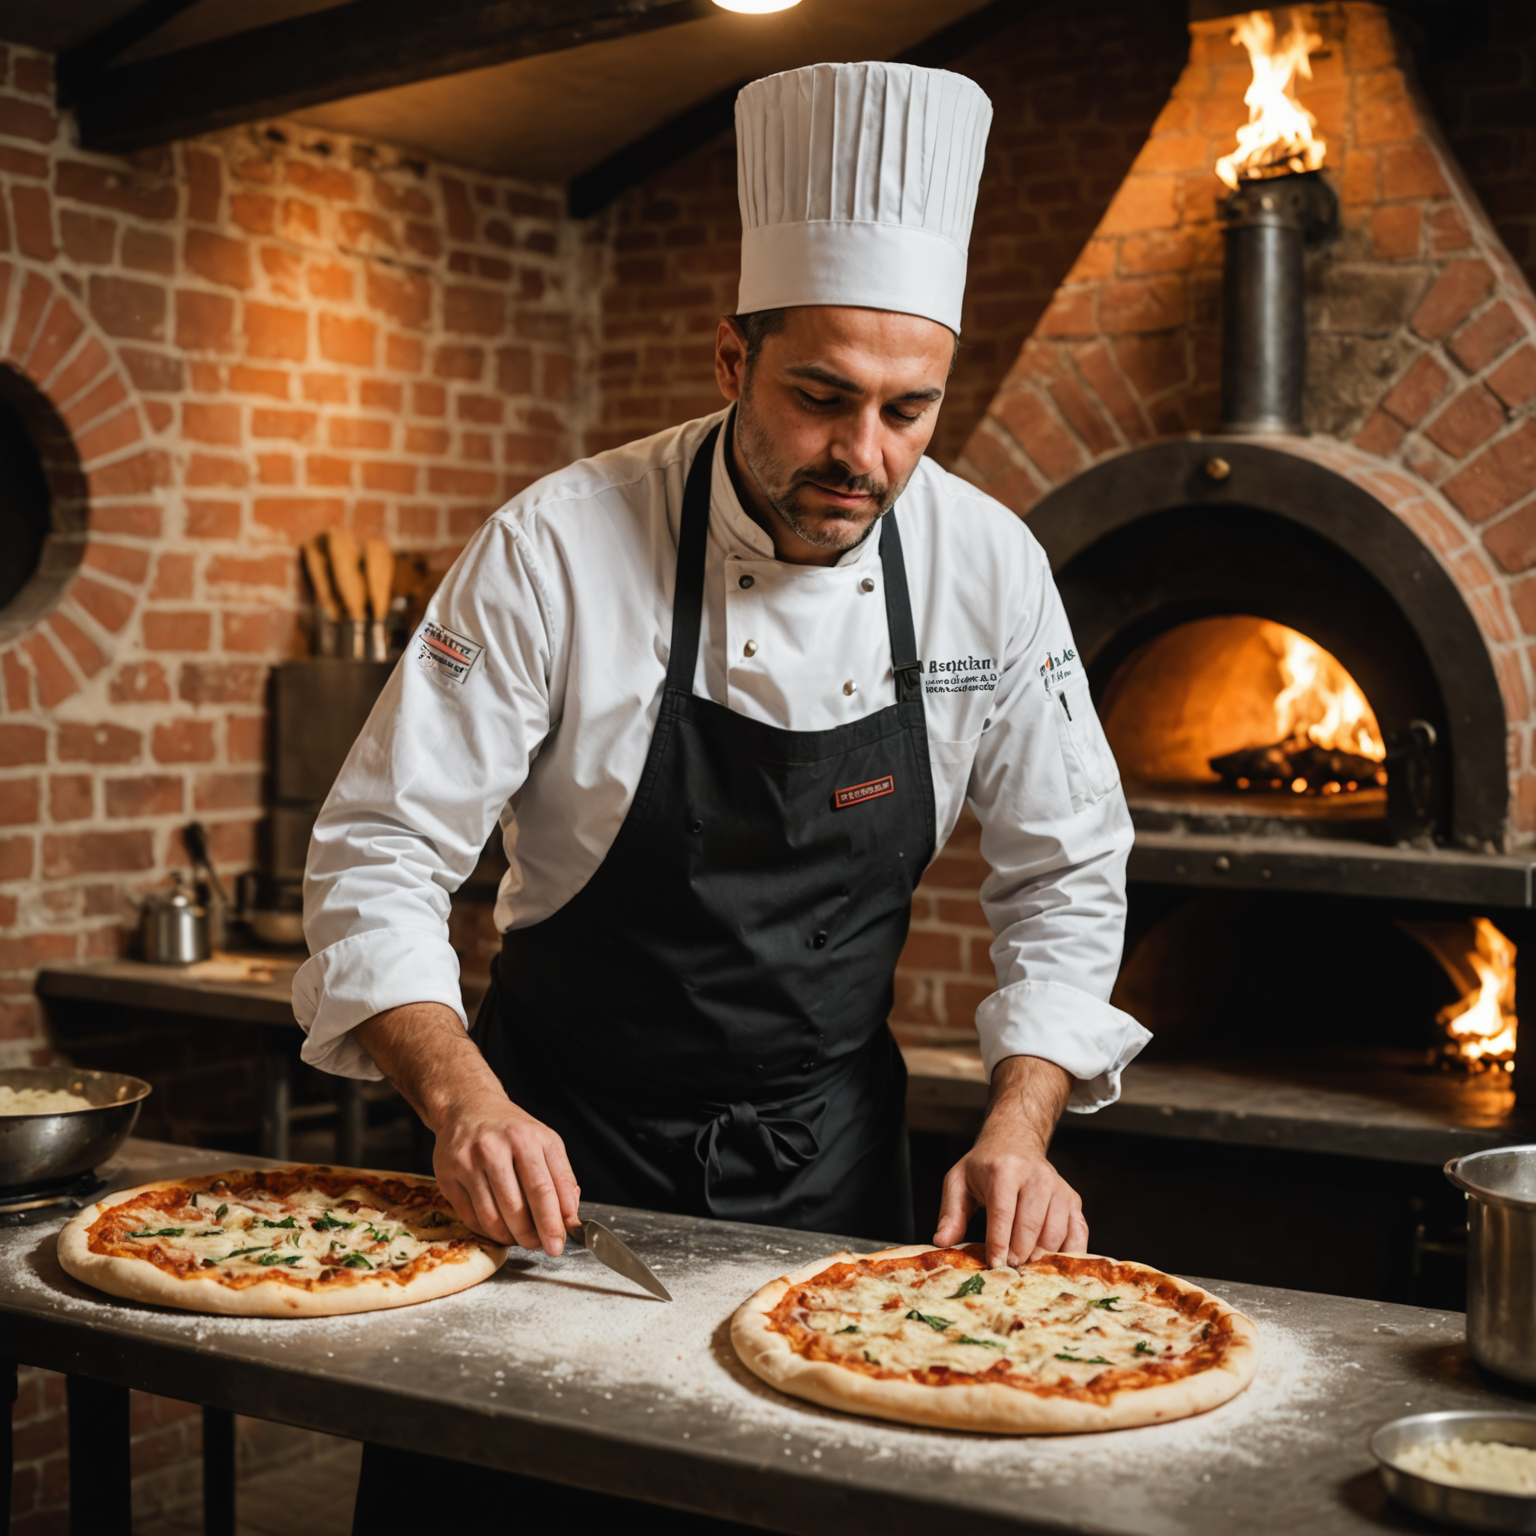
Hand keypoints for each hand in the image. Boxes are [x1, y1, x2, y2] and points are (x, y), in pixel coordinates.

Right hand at [431, 1087, 580, 1255]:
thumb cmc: (512, 1130)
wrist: (468, 1107)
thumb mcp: (545, 1142)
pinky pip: (471, 1218)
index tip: (559, 1242)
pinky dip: (489, 1231)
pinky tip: (499, 1228)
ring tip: (520, 1238)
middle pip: (517, 1208)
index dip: (554, 1223)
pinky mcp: (447, 1176)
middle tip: (540, 1246)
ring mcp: (468, 1162)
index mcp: (526, 1138)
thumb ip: (562, 1179)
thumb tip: (570, 1220)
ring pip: (492, 1217)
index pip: (544, 1190)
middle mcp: (495, 1148)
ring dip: (511, 1238)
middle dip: (532, 1236)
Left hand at [932, 1054, 1087, 1266]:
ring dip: (1039, 1257)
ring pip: (1054, 1233)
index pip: (1003, 1212)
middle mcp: (1036, 1176)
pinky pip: (1078, 1233)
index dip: (999, 1242)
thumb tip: (942, 1241)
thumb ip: (950, 1212)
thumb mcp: (959, 1181)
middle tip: (1008, 1269)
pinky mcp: (1073, 1199)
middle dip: (1018, 1254)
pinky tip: (1051, 1263)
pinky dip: (1068, 1254)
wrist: (1015, 1141)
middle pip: (1030, 1226)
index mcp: (1004, 1170)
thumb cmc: (984, 1166)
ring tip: (1024, 1266)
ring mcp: (1058, 1188)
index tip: (995, 1264)